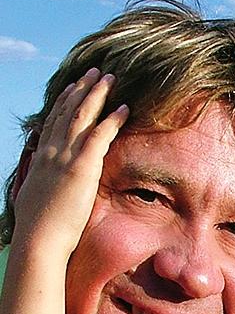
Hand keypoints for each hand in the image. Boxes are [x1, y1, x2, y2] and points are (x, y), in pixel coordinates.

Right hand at [0, 69, 127, 313]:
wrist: (38, 240)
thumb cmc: (37, 230)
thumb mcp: (32, 201)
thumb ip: (37, 189)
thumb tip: (35, 190)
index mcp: (40, 160)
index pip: (53, 123)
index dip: (64, 103)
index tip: (73, 88)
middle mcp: (50, 152)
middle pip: (66, 112)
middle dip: (81, 89)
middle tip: (94, 73)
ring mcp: (64, 158)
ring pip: (82, 116)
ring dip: (96, 94)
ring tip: (109, 78)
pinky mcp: (81, 168)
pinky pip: (99, 136)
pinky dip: (112, 119)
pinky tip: (124, 108)